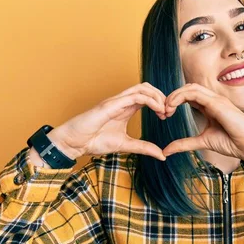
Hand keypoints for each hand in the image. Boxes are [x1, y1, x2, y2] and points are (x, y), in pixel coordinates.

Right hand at [51, 82, 167, 160]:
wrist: (74, 143)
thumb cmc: (94, 141)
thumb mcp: (126, 145)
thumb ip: (144, 148)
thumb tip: (162, 155)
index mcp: (126, 108)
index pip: (147, 96)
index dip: (160, 103)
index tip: (167, 116)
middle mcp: (122, 101)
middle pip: (147, 87)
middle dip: (162, 97)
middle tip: (168, 112)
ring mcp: (116, 101)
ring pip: (142, 88)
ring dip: (158, 97)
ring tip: (164, 111)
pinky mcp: (111, 105)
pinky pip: (134, 96)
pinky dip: (150, 101)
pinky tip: (158, 110)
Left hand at [160, 83, 243, 165]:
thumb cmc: (232, 143)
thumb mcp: (202, 142)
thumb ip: (184, 144)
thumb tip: (166, 151)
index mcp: (210, 107)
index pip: (189, 96)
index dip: (174, 102)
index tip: (164, 114)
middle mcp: (213, 100)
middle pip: (187, 89)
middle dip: (172, 97)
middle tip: (162, 111)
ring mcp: (216, 99)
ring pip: (190, 88)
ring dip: (174, 95)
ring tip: (165, 108)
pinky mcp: (217, 103)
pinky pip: (195, 93)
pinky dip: (180, 97)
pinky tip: (172, 106)